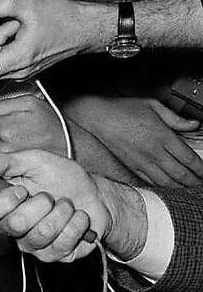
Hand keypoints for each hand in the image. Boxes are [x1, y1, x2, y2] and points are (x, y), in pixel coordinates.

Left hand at [0, 0, 103, 81]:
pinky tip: (20, 30)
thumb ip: (3, 4)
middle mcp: (18, 70)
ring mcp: (22, 71)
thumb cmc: (64, 19)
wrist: (87, 29)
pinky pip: (4, 56)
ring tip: (18, 24)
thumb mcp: (31, 5)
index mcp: (17, 59)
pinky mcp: (25, 66)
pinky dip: (5, 42)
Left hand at [0, 93, 66, 155]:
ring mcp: (5, 157)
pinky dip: (0, 145)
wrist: (67, 145)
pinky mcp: (8, 164)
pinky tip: (15, 141)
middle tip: (9, 120)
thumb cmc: (50, 122)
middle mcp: (1, 146)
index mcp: (4, 129)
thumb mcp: (27, 103)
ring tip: (15, 131)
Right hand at [0, 150, 107, 261]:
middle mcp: (12, 227)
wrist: (96, 195)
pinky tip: (77, 218)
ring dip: (62, 213)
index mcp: (2, 204)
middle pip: (14, 225)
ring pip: (41, 234)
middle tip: (50, 196)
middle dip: (41, 205)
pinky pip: (62, 243)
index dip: (4, 202)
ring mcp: (32, 244)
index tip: (22, 190)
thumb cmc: (63, 178)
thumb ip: (6, 162)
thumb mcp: (36, 161)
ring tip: (67, 205)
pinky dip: (76, 224)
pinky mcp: (53, 255)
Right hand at [66, 95, 202, 186]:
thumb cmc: (123, 109)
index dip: (200, 168)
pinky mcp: (131, 166)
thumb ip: (175, 118)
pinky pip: (150, 181)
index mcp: (162, 136)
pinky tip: (168, 184)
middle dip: (193, 180)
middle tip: (200, 182)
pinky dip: (162, 185)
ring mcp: (141, 161)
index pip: (188, 158)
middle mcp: (153, 152)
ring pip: (166, 181)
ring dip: (180, 186)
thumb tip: (194, 124)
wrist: (98, 118)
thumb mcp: (153, 106)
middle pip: (180, 174)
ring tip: (188, 186)